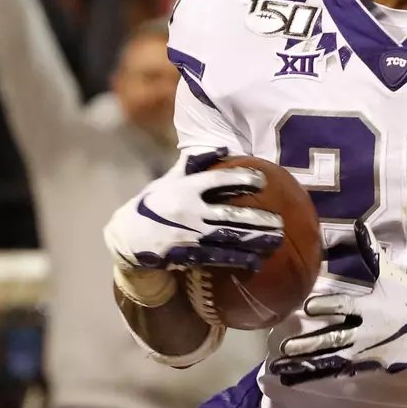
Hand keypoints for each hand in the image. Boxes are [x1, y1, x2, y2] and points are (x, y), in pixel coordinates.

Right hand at [104, 148, 283, 273]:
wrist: (126, 238)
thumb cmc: (153, 204)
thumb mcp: (168, 180)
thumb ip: (194, 164)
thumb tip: (222, 146)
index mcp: (184, 189)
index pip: (216, 181)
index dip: (240, 178)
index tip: (262, 179)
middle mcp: (188, 210)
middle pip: (229, 214)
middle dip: (256, 218)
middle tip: (279, 220)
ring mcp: (188, 234)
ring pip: (227, 238)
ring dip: (254, 240)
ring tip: (277, 239)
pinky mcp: (187, 254)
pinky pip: (217, 257)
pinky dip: (238, 260)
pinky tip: (257, 261)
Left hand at [268, 222, 406, 385]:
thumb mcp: (392, 276)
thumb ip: (372, 253)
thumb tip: (359, 224)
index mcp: (370, 307)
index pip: (346, 306)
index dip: (327, 307)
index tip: (307, 307)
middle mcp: (365, 332)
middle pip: (333, 338)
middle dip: (310, 343)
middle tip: (286, 347)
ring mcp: (364, 352)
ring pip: (329, 360)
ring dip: (304, 365)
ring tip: (280, 369)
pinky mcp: (366, 366)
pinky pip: (337, 372)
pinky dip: (316, 376)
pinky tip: (296, 379)